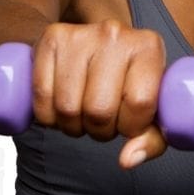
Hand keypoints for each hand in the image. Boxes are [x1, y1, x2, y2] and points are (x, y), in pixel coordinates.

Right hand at [32, 20, 166, 168]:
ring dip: (71, 125)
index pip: (139, 103)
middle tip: (100, 122)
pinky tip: (59, 109)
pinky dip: (47, 116)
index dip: (130, 126)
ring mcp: (79, 34)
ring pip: (67, 106)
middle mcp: (114, 34)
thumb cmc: (127, 80)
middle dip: (98, 129)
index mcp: (148, 46)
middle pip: (99, 109)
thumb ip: (151, 140)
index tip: (127, 122)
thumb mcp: (152, 108)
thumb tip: (127, 160)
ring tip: (80, 115)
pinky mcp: (50, 38)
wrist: (96, 42)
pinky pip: (41, 95)